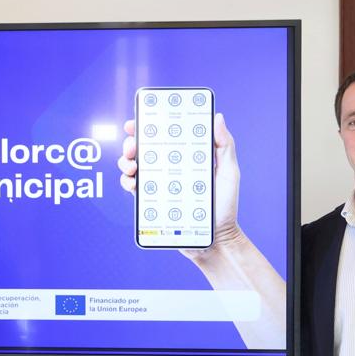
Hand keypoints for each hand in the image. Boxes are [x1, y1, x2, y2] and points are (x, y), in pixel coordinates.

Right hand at [118, 113, 242, 256]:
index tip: (138, 121)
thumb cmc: (226, 205)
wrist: (215, 238)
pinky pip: (133, 188)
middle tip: (132, 146)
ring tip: (131, 166)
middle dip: (131, 142)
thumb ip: (225, 145)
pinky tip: (132, 182)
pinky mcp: (152, 201)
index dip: (147, 125)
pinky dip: (126, 182)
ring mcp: (159, 184)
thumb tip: (217, 117)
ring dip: (125, 161)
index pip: (163, 136)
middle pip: (143, 148)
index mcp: (185, 156)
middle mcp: (169, 168)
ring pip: (133, 166)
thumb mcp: (229, 172)